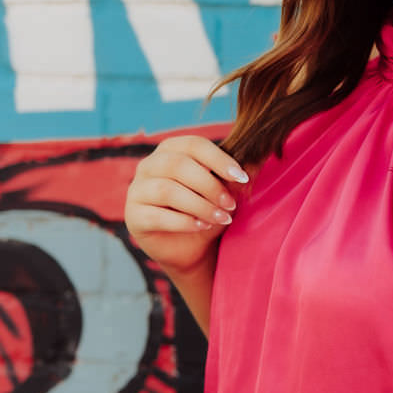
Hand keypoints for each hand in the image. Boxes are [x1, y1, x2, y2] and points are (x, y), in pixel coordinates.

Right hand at [124, 135, 248, 274]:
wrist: (193, 247)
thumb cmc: (209, 210)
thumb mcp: (226, 191)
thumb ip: (237, 176)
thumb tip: (258, 160)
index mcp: (170, 150)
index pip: (194, 145)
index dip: (219, 159)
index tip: (242, 177)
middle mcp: (148, 166)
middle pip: (177, 165)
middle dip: (210, 185)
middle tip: (231, 204)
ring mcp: (137, 191)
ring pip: (166, 189)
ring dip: (199, 204)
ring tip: (221, 217)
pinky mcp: (134, 217)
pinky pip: (157, 215)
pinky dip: (184, 221)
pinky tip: (202, 226)